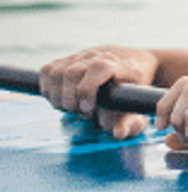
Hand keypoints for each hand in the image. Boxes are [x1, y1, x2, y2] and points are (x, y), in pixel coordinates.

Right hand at [39, 46, 158, 139]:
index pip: (99, 68)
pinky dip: (48, 89)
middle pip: (71, 73)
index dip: (87, 89)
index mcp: (119, 65)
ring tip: (71, 107)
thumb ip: (131, 121)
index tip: (87, 108)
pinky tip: (61, 99)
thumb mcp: (136, 106)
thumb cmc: (131, 92)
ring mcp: (79, 57)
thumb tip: (118, 134)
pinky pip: (46, 72)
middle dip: (70, 99)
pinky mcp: (65, 60)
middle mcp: (97, 57)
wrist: (124, 67)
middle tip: (79, 112)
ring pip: (55, 73)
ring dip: (57, 96)